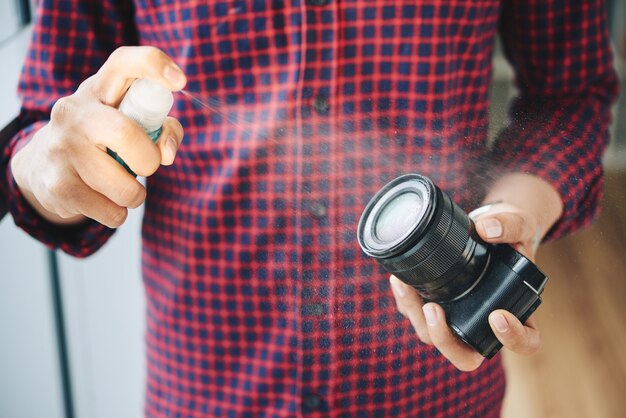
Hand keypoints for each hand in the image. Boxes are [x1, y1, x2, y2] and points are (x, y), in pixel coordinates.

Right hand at [10, 46, 186, 227]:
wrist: (43, 167)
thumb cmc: (103, 140)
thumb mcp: (128, 123)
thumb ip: (163, 129)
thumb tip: (166, 153)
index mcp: (99, 89)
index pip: (124, 62)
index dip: (154, 66)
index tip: (180, 82)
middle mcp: (74, 111)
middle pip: (127, 134)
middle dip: (148, 160)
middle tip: (145, 166)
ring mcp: (61, 148)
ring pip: (124, 187)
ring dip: (135, 195)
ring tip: (122, 187)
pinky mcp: (57, 185)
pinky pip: (111, 212)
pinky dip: (118, 214)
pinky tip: (104, 201)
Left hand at [389, 202, 542, 370]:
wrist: (487, 228)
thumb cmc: (509, 234)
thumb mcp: (518, 224)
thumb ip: (509, 225)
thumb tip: (487, 229)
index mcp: (519, 312)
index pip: (526, 342)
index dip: (513, 338)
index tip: (497, 316)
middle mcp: (486, 324)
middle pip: (466, 355)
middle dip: (445, 339)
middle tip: (433, 310)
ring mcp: (458, 318)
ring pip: (434, 337)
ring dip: (416, 317)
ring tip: (405, 286)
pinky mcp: (436, 306)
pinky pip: (418, 316)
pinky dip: (406, 301)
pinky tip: (399, 280)